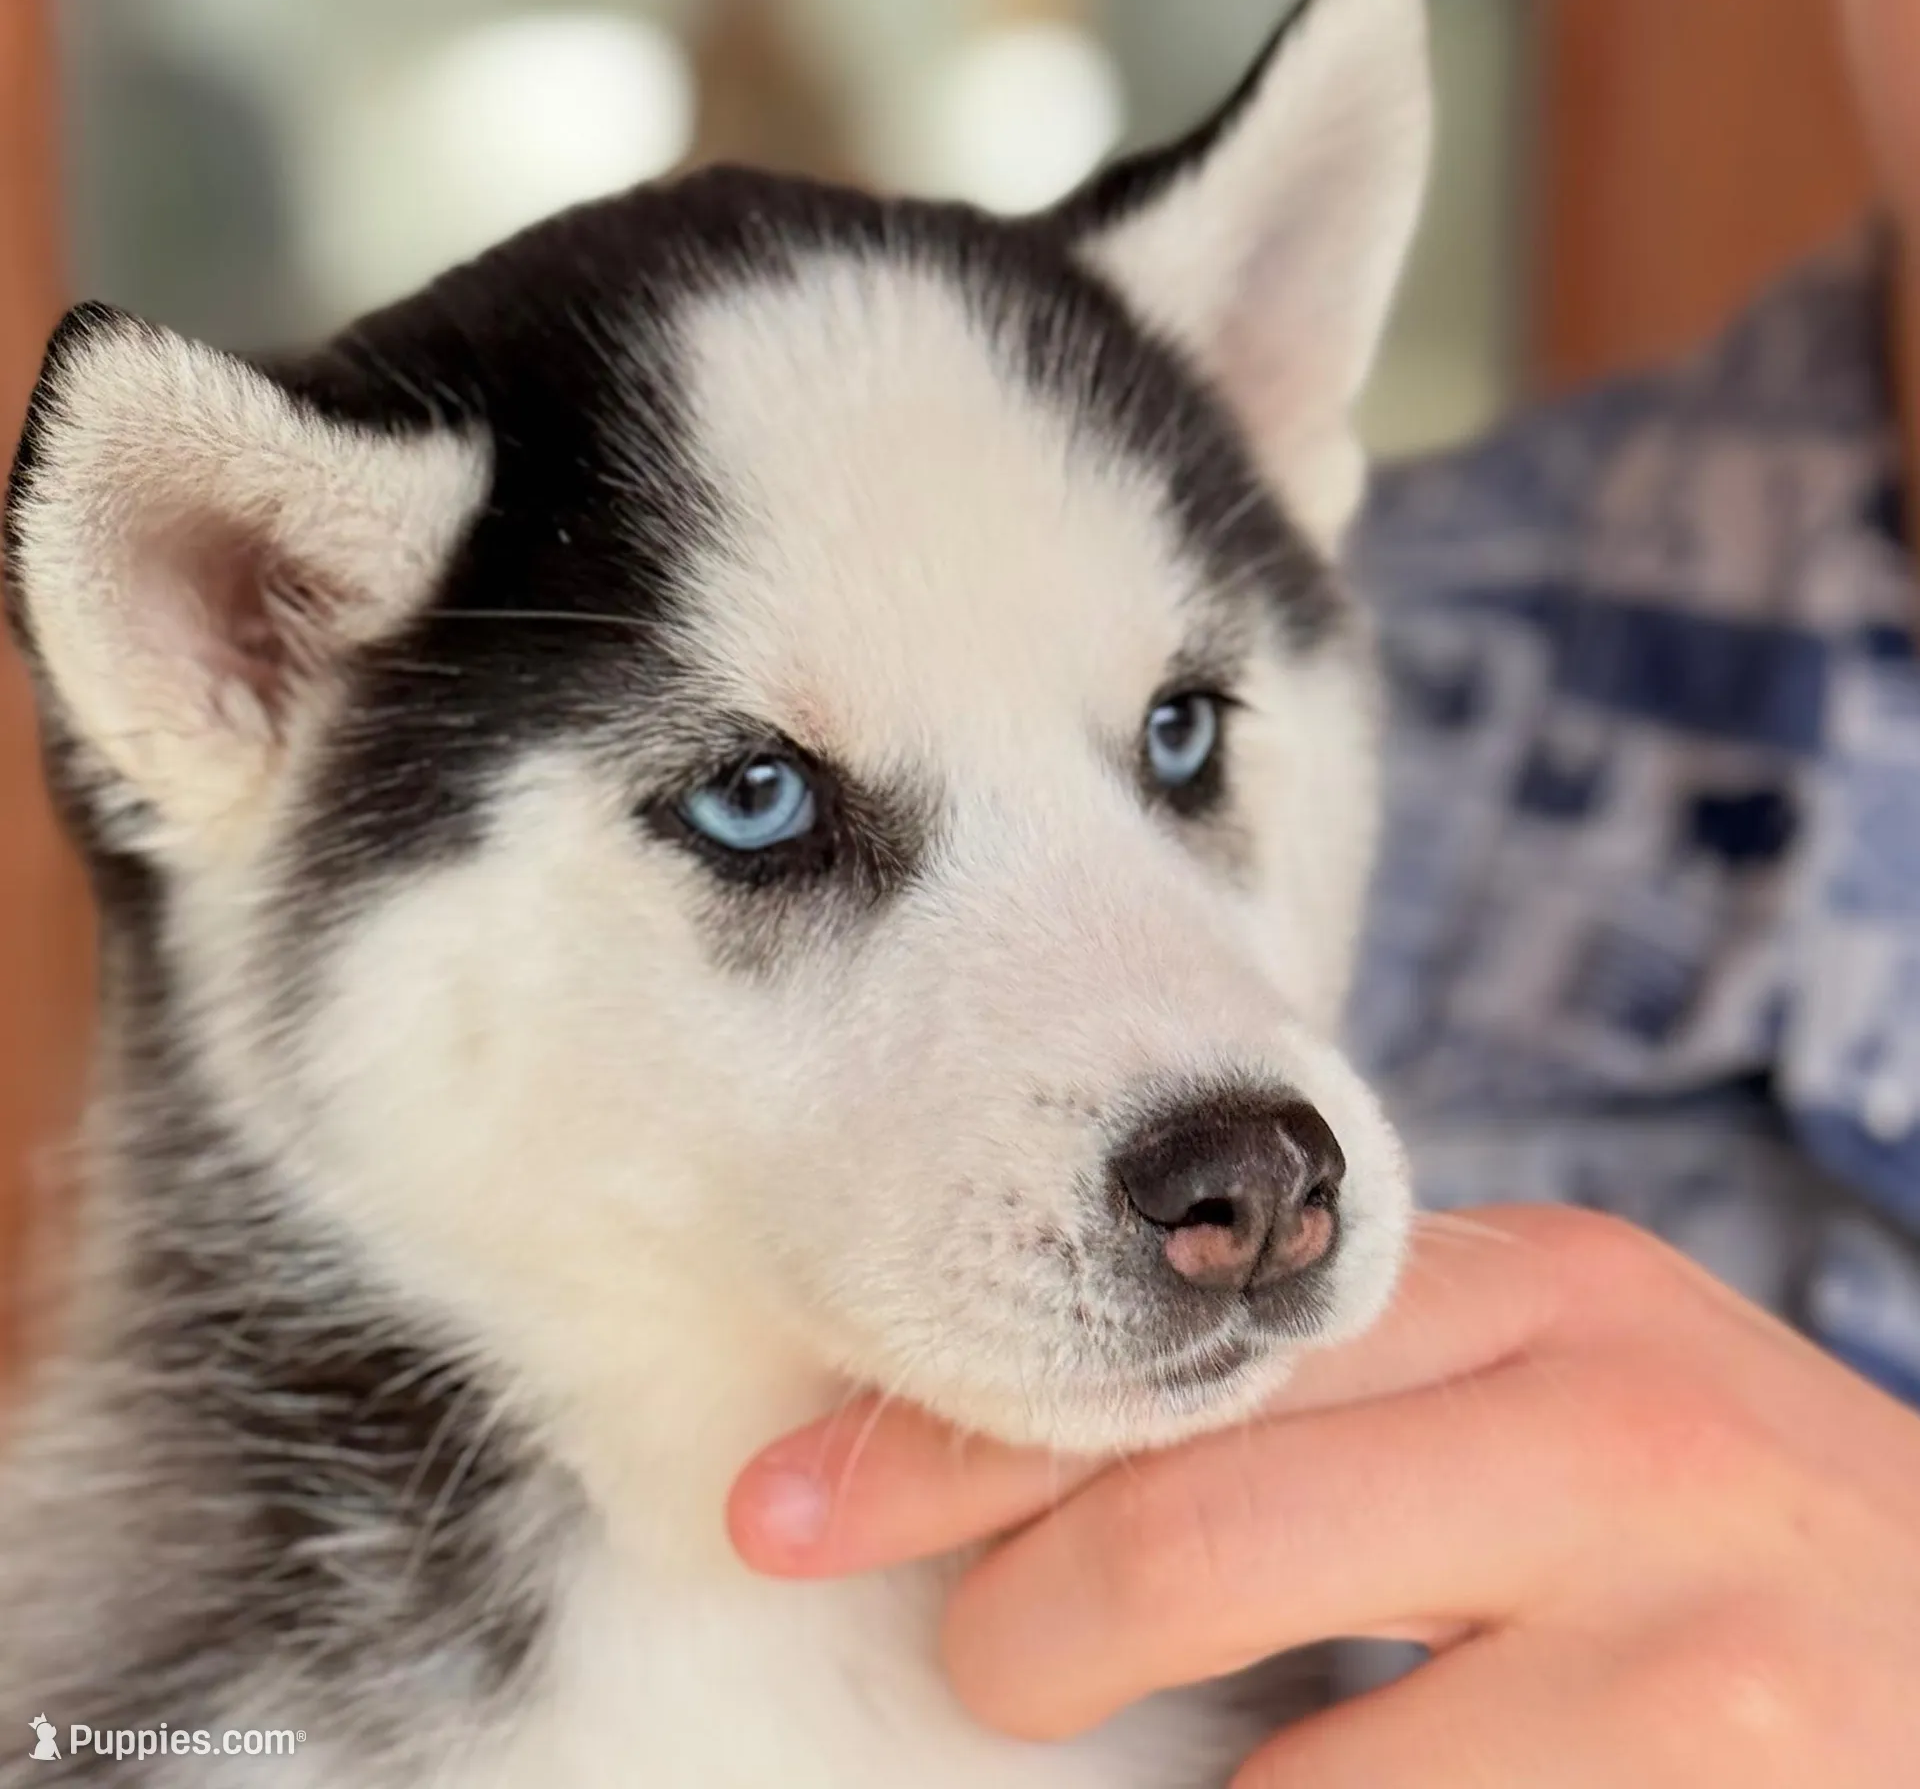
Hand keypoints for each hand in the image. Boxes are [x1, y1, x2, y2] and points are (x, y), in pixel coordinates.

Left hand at [728, 1206, 1919, 1785]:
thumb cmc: (1716, 1542)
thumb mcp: (1547, 1407)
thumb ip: (1347, 1405)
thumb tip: (1048, 1482)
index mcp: (1536, 1291)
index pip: (1186, 1354)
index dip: (967, 1438)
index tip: (790, 1505)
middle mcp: (1608, 1421)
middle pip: (1193, 1524)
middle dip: (1032, 1628)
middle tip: (999, 1669)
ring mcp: (1691, 1634)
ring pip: (1295, 1780)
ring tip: (1223, 1775)